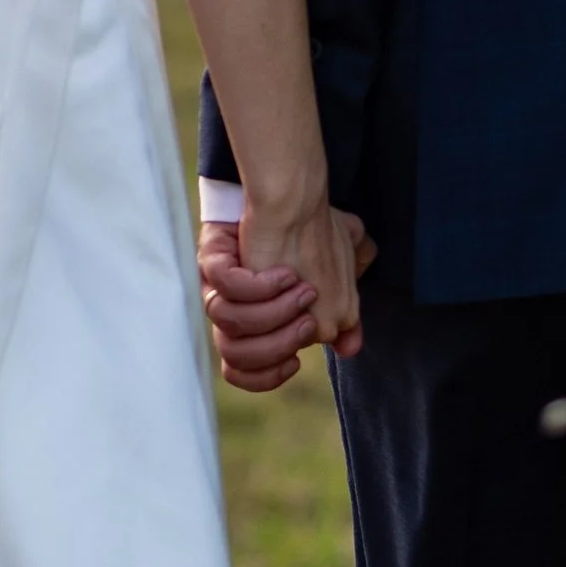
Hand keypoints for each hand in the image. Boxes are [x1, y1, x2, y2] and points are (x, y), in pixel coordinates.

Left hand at [198, 206, 373, 392]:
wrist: (299, 194)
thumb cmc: (317, 234)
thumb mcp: (341, 281)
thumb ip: (346, 317)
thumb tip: (350, 347)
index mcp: (254, 322)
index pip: (247, 371)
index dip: (271, 372)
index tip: (296, 357)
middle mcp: (232, 307)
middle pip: (239, 355)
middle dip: (278, 342)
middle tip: (307, 316)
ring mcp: (221, 286)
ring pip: (227, 324)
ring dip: (270, 313)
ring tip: (299, 287)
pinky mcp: (216, 260)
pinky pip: (224, 284)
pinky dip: (257, 284)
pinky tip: (283, 271)